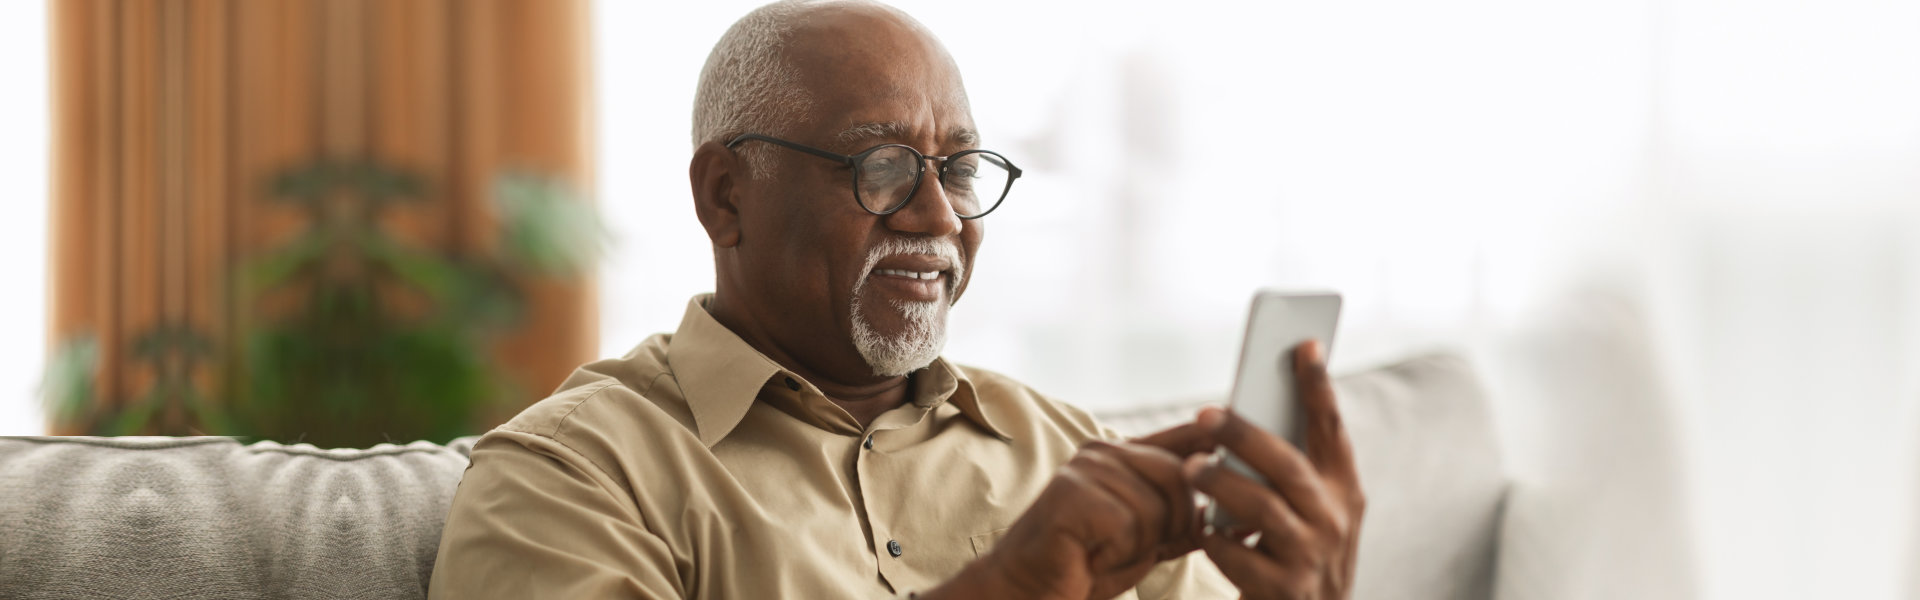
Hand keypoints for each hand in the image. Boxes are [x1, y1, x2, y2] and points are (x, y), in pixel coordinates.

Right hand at [924, 422, 1215, 599]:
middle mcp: (1103, 451)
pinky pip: (1128, 525)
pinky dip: (1116, 553)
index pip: (1182, 436)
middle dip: (1173, 524)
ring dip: (1140, 545)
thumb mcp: (1146, 541)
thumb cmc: (1086, 564)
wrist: (1030, 589)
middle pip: (1180, 476)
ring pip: (1157, 507)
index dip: (1214, 445)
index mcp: (1121, 454)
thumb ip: (1180, 521)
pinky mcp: (1072, 493)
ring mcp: (1085, 468)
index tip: (1238, 459)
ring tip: (1105, 552)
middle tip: (1136, 548)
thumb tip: (1228, 513)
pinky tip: (1091, 556)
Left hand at [1186, 340, 1365, 598]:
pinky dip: (1216, 538)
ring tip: (1191, 468)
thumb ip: (1292, 471)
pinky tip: (1201, 528)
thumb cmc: (1300, 555)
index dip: (1317, 386)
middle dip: (1247, 435)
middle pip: (1289, 464)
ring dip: (1222, 483)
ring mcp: (1311, 556)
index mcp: (1344, 490)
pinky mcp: (1285, 589)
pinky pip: (1240, 556)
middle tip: (1208, 413)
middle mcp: (1335, 519)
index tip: (1303, 344)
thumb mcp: (1312, 512)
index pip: (1332, 429)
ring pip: (1263, 508)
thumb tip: (1242, 415)